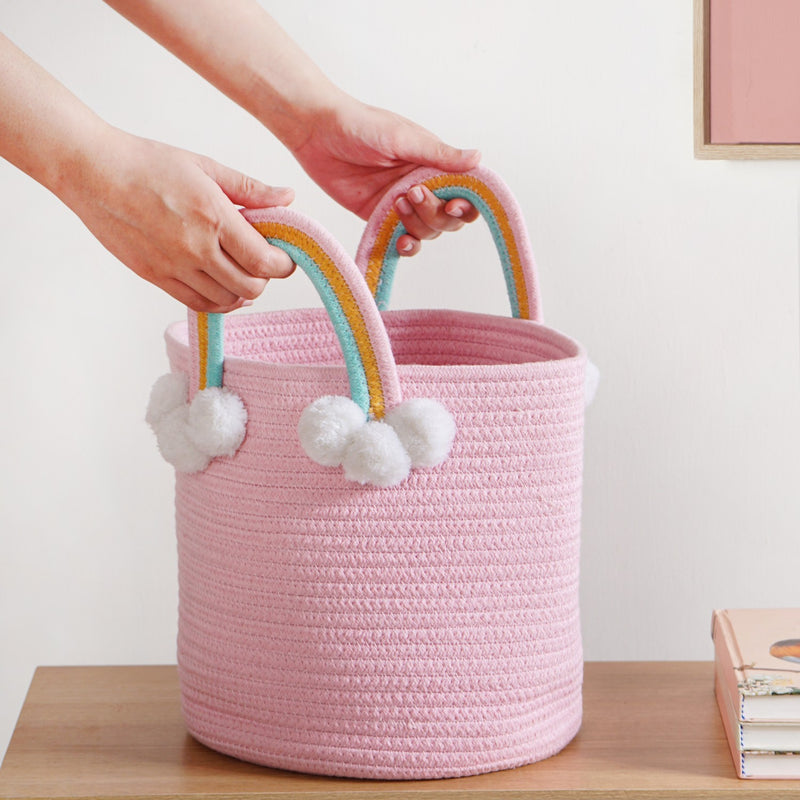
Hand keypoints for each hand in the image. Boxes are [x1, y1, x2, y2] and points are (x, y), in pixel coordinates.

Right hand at [60, 128, 294, 311]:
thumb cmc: (148, 164)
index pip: (263, 260)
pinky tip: (222, 286)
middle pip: (250, 286)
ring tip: (241, 272)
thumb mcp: (206, 167)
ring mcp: (174, 266)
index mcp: (214, 217)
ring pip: (226, 300)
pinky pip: (198, 304)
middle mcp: (196, 247)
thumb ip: (251, 189)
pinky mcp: (155, 277)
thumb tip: (288, 197)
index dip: (283, 265)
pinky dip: (218, 301)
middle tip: (263, 263)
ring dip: (242, 291)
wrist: (93, 172)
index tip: (284, 258)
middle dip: (266, 278)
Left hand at [288, 96, 480, 255]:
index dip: (467, 204)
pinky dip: (406, 246)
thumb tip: (478, 158)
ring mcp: (401, 203)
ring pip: (427, 231)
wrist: (316, 132)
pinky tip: (401, 242)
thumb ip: (438, 154)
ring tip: (397, 203)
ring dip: (419, 225)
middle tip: (412, 194)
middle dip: (436, 214)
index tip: (454, 205)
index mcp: (434, 163)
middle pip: (447, 218)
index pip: (465, 191)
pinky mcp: (379, 217)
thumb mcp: (402, 137)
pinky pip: (401, 239)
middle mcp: (422, 185)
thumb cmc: (360, 124)